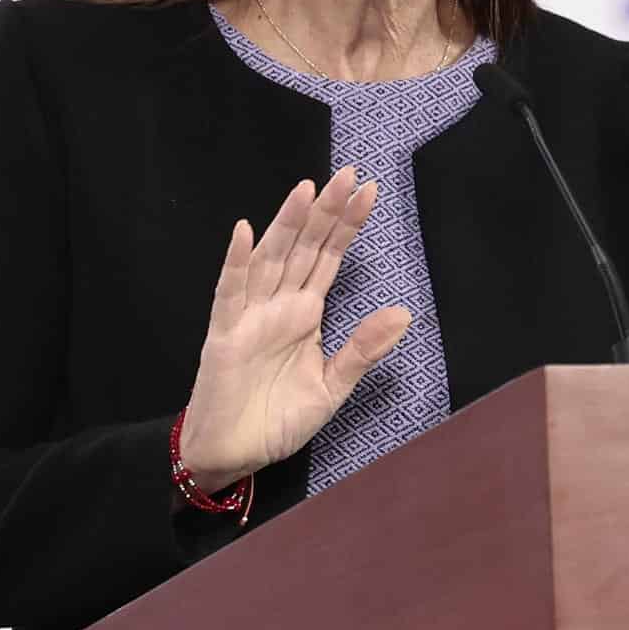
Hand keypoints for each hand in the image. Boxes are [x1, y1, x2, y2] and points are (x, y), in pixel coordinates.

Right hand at [178, 165, 411, 491]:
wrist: (233, 454)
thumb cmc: (276, 420)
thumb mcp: (331, 387)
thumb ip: (362, 350)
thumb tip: (404, 313)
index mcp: (305, 313)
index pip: (328, 259)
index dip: (346, 226)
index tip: (367, 191)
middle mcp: (278, 305)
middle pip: (303, 249)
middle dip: (324, 213)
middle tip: (347, 174)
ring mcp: (249, 316)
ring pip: (270, 260)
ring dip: (286, 224)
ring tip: (306, 191)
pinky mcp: (225, 335)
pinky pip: (230, 293)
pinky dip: (237, 262)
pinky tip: (246, 232)